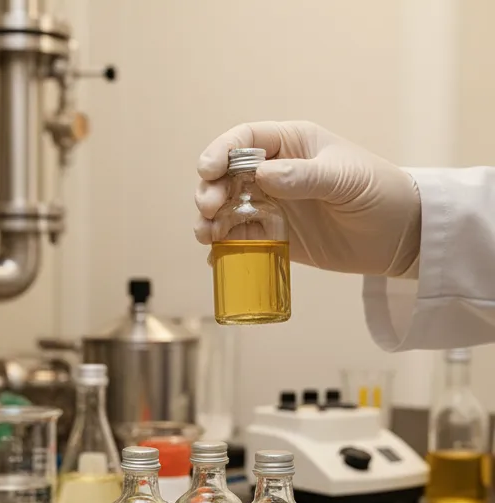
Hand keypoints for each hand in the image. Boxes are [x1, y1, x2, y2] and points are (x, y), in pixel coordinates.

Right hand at [194, 121, 421, 276]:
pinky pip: (238, 237)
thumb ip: (305, 176)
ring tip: (207, 236)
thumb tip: (262, 174)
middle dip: (209, 190)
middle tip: (209, 209)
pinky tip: (215, 255)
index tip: (208, 171)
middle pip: (225, 175)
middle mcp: (274, 171)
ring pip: (225, 207)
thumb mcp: (346, 180)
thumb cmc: (381, 193)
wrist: (402, 236)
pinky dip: (222, 246)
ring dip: (208, 220)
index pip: (245, 139)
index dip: (220, 151)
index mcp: (292, 145)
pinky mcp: (272, 235)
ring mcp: (271, 204)